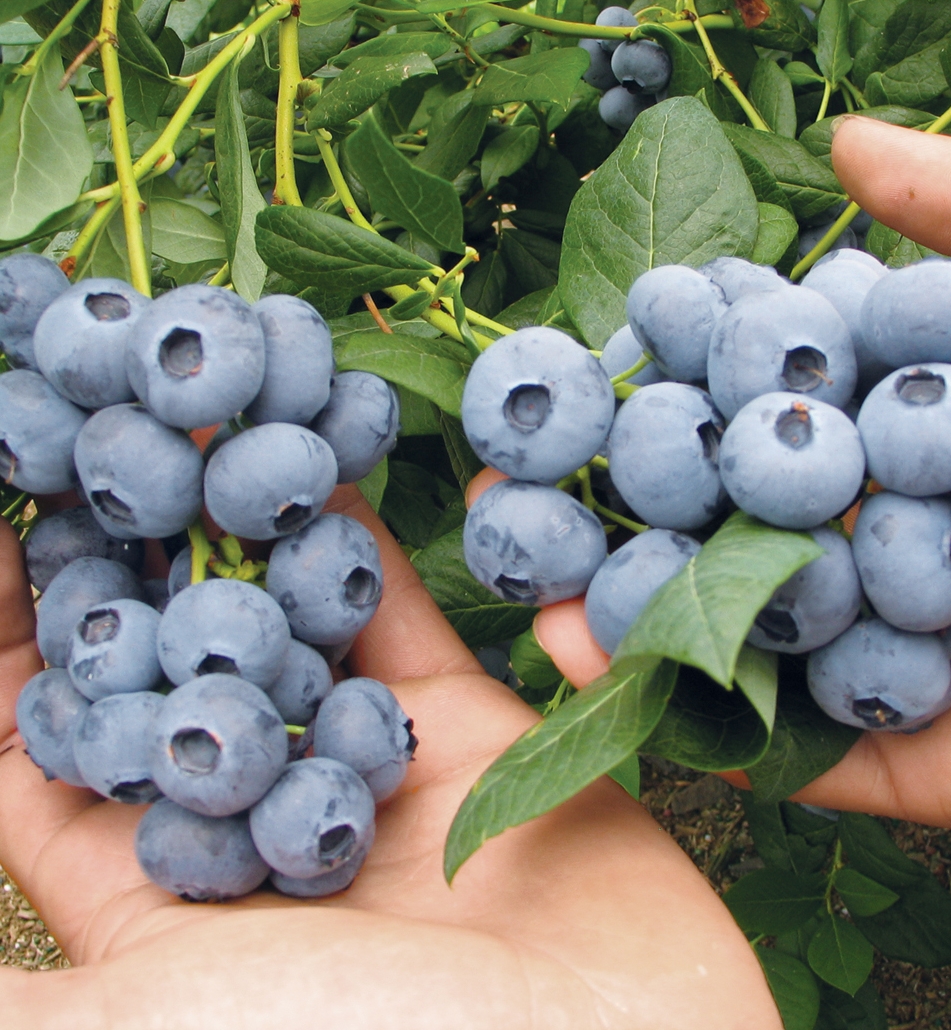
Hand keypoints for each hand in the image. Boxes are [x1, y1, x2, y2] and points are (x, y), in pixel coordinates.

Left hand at [0, 485, 776, 1028]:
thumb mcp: (143, 1029)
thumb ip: (19, 994)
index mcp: (153, 901)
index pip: (45, 749)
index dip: (4, 647)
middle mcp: (253, 819)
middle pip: (164, 661)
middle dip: (122, 560)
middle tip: (90, 438)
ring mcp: (362, 764)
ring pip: (280, 620)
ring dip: (237, 530)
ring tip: (195, 422)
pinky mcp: (464, 728)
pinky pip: (396, 615)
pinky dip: (361, 542)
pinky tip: (322, 456)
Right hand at [534, 119, 950, 845]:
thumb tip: (841, 137)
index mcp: (920, 450)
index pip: (771, 421)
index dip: (671, 397)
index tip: (580, 369)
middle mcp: (896, 554)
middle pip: (733, 538)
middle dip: (614, 517)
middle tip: (507, 488)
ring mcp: (901, 663)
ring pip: (739, 648)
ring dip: (619, 619)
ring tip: (519, 582)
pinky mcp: (921, 762)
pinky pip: (788, 745)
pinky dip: (686, 715)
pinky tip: (588, 671)